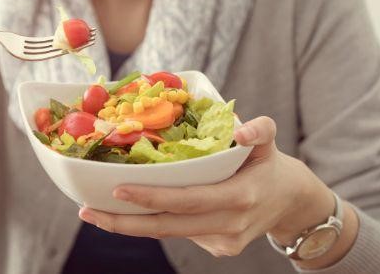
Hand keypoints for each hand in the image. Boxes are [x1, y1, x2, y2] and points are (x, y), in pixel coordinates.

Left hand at [79, 116, 356, 266]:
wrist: (291, 203)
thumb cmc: (269, 166)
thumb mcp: (270, 142)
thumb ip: (261, 130)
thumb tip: (242, 130)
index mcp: (239, 197)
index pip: (187, 199)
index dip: (152, 198)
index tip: (119, 190)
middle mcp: (228, 225)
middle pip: (168, 227)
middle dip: (124, 222)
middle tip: (88, 210)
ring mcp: (223, 242)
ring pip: (168, 234)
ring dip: (131, 225)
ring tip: (96, 212)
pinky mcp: (218, 249)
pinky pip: (179, 233)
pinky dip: (154, 223)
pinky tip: (130, 212)